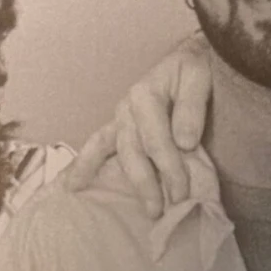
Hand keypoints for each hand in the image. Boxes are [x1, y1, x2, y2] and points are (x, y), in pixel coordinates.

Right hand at [65, 36, 212, 219]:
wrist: (188, 59)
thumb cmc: (195, 70)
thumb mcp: (199, 77)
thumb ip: (192, 107)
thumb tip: (184, 142)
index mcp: (145, 95)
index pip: (157, 139)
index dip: (169, 168)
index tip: (182, 194)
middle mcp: (126, 107)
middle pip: (134, 151)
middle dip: (148, 183)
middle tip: (160, 211)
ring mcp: (119, 118)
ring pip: (114, 153)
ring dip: (127, 182)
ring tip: (141, 210)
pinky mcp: (117, 127)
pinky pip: (96, 146)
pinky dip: (83, 165)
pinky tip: (72, 187)